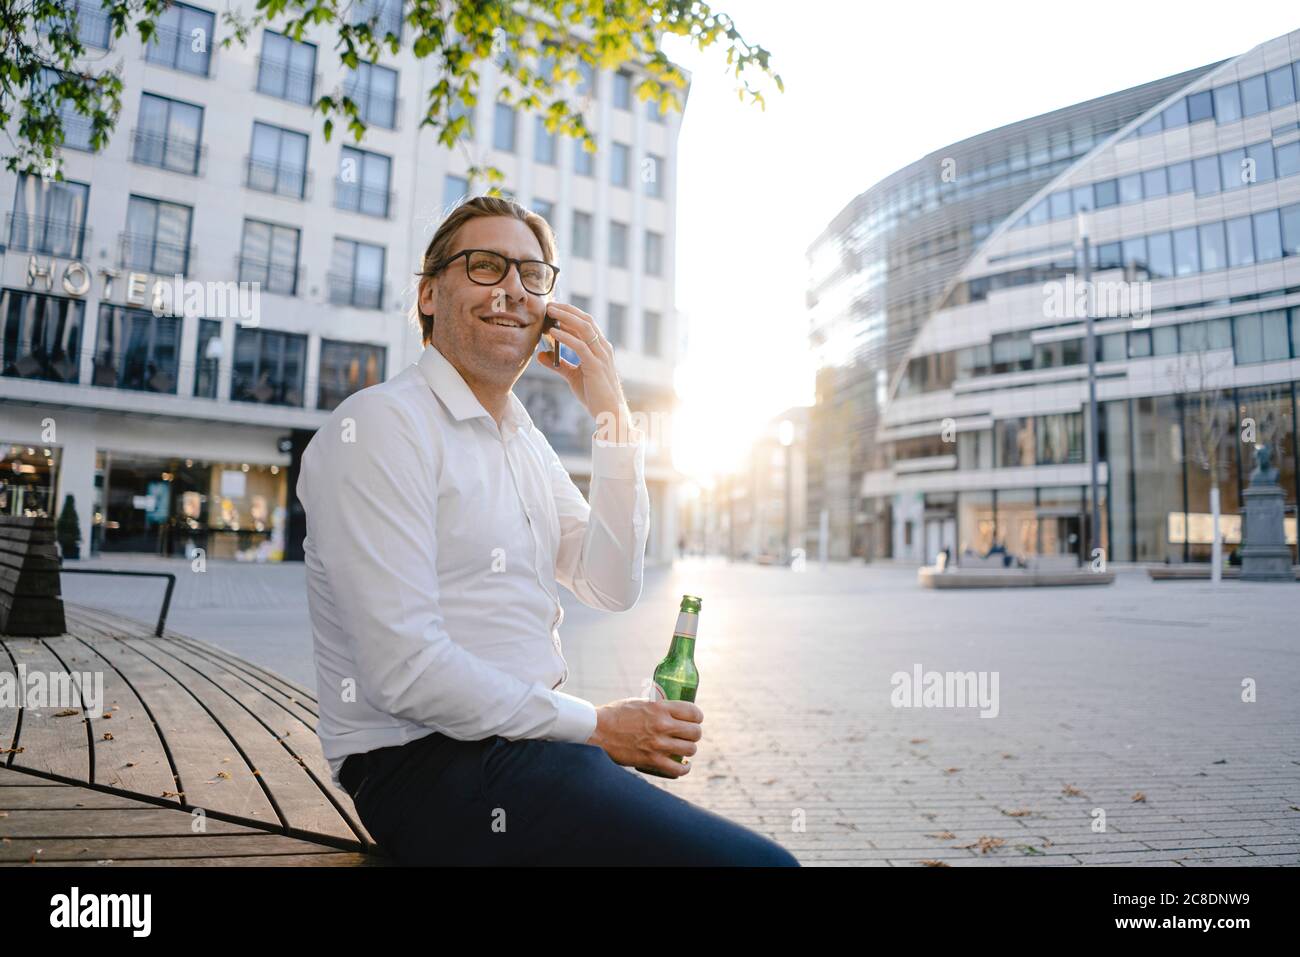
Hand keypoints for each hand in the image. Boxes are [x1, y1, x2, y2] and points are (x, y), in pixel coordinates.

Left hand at [535, 302, 638, 441]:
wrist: (609, 413)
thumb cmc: (594, 395)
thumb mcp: (573, 376)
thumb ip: (559, 364)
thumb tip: (541, 354)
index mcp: (600, 348)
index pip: (586, 323)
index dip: (571, 313)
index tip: (555, 307)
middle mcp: (603, 348)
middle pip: (586, 321)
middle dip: (568, 310)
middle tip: (550, 304)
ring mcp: (601, 356)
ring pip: (584, 329)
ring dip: (566, 318)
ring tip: (550, 312)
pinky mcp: (595, 366)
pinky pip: (580, 346)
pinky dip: (566, 337)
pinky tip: (553, 332)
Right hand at [585, 697, 702, 777]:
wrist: (597, 731)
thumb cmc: (615, 714)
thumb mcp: (639, 702)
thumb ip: (656, 707)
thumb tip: (670, 711)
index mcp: (660, 707)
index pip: (693, 712)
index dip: (698, 717)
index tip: (696, 719)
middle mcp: (662, 725)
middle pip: (695, 732)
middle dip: (695, 734)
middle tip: (689, 735)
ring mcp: (658, 744)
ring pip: (690, 750)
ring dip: (690, 750)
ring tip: (685, 749)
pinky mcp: (651, 761)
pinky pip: (678, 769)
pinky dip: (684, 769)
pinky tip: (685, 766)